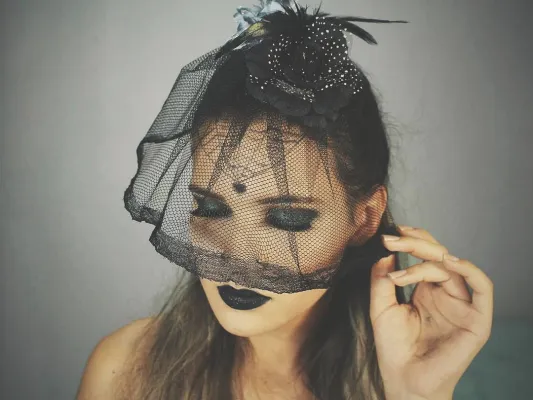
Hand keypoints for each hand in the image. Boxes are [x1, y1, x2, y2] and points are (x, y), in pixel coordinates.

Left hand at [369, 226, 493, 399]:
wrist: (403, 379)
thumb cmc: (394, 347)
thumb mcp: (381, 307)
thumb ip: (382, 280)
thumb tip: (386, 254)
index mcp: (427, 289)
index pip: (425, 256)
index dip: (410, 241)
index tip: (387, 235)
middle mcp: (446, 293)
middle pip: (438, 256)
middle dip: (414, 243)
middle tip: (391, 239)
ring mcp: (461, 305)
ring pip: (452, 267)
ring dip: (428, 256)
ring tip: (405, 250)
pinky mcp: (476, 320)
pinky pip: (483, 289)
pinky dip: (470, 270)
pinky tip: (449, 261)